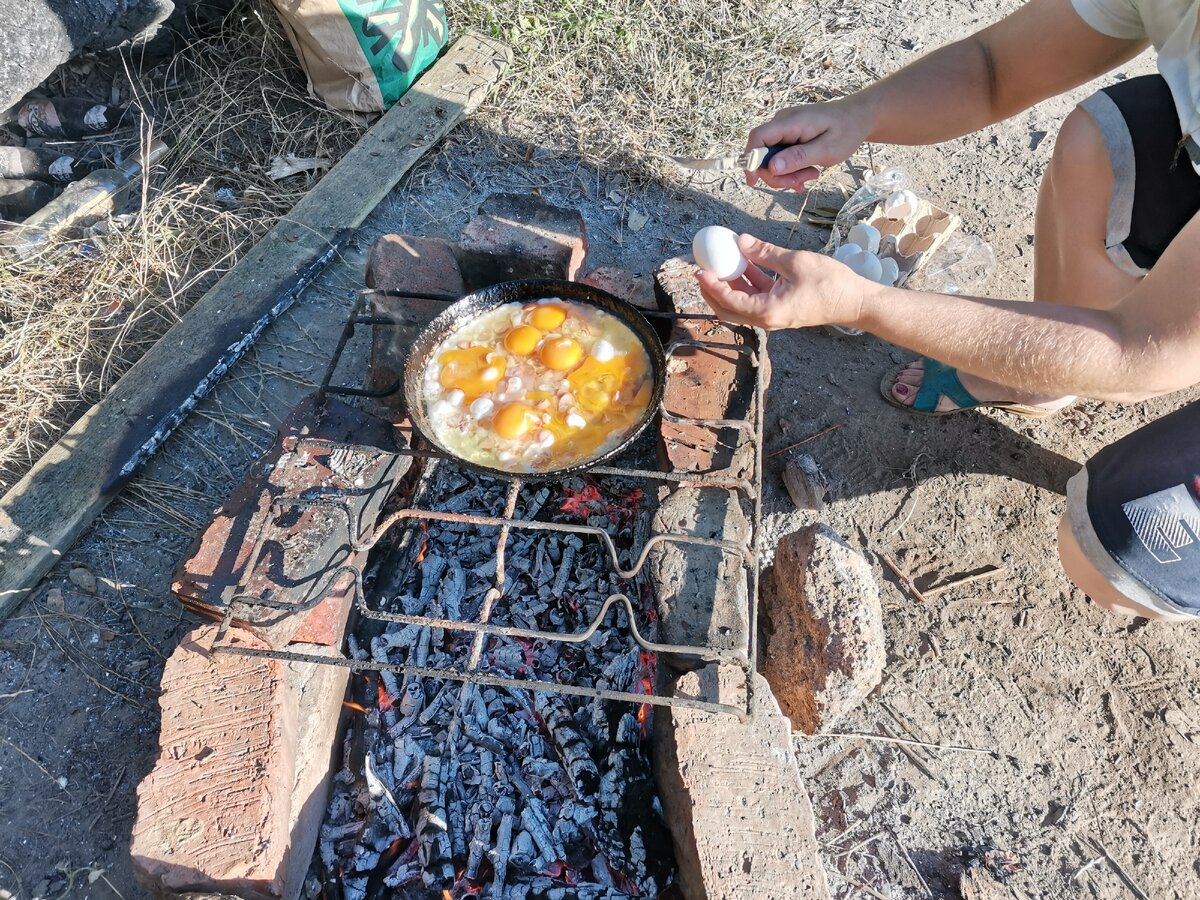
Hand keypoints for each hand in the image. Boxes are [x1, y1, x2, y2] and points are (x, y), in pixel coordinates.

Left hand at [695, 234, 873, 330]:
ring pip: (741, 304)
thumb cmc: (830, 284)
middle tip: (703, 270)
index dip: (711, 285)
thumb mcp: (795, 262)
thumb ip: (765, 252)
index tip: (699, 269)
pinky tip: (745, 263)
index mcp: (766, 311)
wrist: (854, 302)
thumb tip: (740, 240)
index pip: (728, 301)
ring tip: (721, 262)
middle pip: (728, 309)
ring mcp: (773, 316)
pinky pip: (756, 298)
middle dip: (712, 291)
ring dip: (730, 285)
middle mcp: (766, 319)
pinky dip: (747, 283)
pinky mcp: (780, 309)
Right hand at [746, 98, 873, 190]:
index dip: (750, 159)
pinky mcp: (787, 137)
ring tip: (811, 175)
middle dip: (778, 175)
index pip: (758, 137)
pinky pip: (780, 157)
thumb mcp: (827, 149)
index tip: (753, 181)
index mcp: (790, 122)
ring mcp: (784, 130)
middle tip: (801, 183)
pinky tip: (806, 173)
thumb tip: (771, 166)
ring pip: (772, 160)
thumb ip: (798, 157)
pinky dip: (791, 170)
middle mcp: (782, 123)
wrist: (857, 117)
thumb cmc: (846, 130)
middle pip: (763, 154)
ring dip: (788, 174)